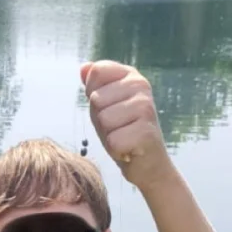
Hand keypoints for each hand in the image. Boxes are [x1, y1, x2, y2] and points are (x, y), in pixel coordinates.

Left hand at [81, 61, 171, 190]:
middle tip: (118, 128)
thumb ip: (95, 85)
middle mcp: (141, 85)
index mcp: (131, 75)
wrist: (147, 163)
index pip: (96, 72)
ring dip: (108, 135)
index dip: (94, 96)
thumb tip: (83, 67)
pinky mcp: (147, 132)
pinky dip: (116, 151)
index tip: (110, 108)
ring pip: (104, 120)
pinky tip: (129, 150)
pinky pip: (113, 141)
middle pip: (96, 99)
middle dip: (100, 120)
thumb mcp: (105, 105)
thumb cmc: (123, 131)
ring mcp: (146, 107)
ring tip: (124, 137)